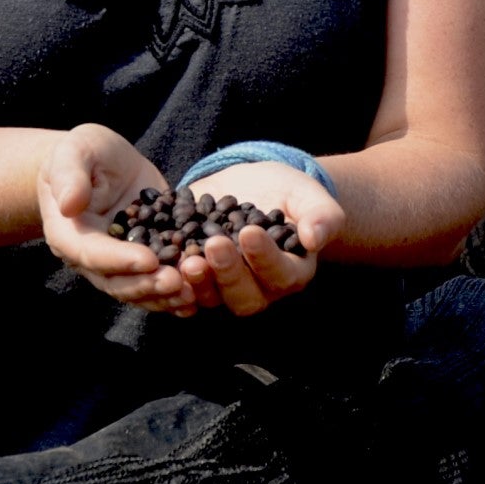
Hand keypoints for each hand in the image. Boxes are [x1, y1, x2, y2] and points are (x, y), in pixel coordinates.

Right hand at [38, 125, 193, 315]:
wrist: (98, 160)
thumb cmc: (80, 151)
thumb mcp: (74, 152)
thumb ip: (70, 176)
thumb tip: (69, 204)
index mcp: (69, 234)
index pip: (91, 254)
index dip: (120, 260)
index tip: (149, 260)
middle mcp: (91, 257)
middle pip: (116, 282)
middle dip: (148, 284)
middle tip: (178, 282)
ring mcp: (118, 261)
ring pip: (138, 288)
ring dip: (164, 295)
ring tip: (193, 292)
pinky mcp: (143, 255)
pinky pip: (156, 278)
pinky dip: (177, 287)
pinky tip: (201, 289)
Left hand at [177, 161, 345, 317]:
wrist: (250, 186)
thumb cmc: (286, 192)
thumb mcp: (307, 195)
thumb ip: (321, 215)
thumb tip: (316, 238)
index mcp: (290, 273)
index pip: (281, 275)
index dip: (265, 258)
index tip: (250, 232)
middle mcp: (258, 289)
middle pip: (245, 297)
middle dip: (228, 273)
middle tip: (214, 244)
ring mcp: (224, 287)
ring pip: (212, 298)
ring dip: (198, 282)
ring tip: (186, 257)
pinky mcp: (197, 277)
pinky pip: (183, 289)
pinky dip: (172, 280)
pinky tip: (163, 261)